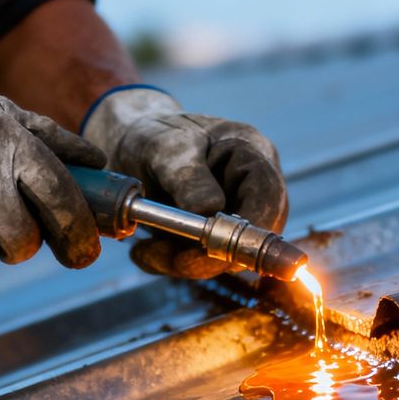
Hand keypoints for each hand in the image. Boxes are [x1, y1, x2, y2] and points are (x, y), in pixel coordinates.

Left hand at [82, 87, 286, 278]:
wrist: (130, 147)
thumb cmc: (153, 135)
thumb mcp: (164, 147)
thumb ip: (186, 175)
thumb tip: (209, 211)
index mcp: (252, 153)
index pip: (269, 198)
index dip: (249, 232)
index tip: (209, 250)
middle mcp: (252, 188)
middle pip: (255, 235)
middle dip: (212, 256)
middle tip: (172, 261)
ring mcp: (236, 214)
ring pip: (228, 256)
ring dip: (186, 263)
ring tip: (145, 251)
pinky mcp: (215, 236)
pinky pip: (204, 261)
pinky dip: (172, 264)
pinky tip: (145, 252)